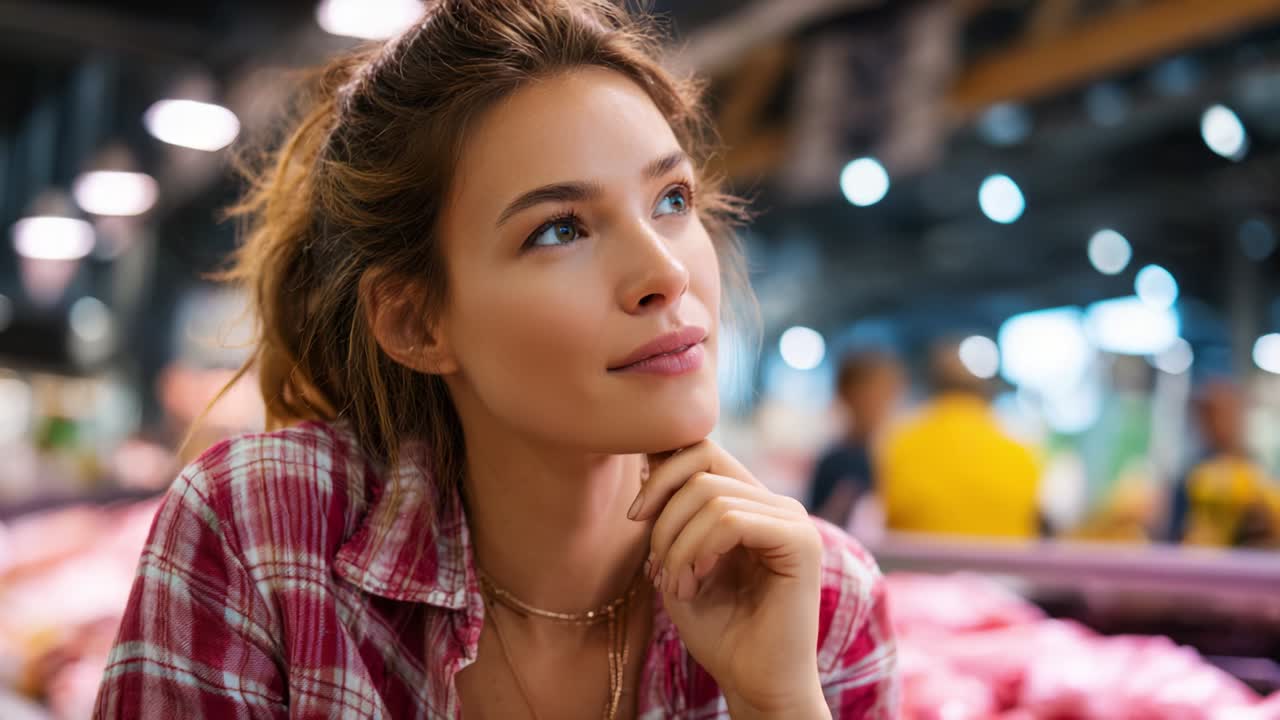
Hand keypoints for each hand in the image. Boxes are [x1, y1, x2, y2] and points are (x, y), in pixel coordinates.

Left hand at [628, 440, 828, 716]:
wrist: (754, 683)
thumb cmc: (718, 631)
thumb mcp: (678, 562)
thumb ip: (670, 512)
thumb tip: (647, 453)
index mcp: (751, 503)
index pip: (703, 451)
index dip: (661, 472)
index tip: (635, 517)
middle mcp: (775, 504)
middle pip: (702, 465)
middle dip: (663, 512)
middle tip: (654, 565)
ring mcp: (792, 519)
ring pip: (711, 497)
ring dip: (677, 544)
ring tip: (677, 585)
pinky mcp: (801, 542)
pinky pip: (731, 521)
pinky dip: (698, 551)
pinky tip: (695, 582)